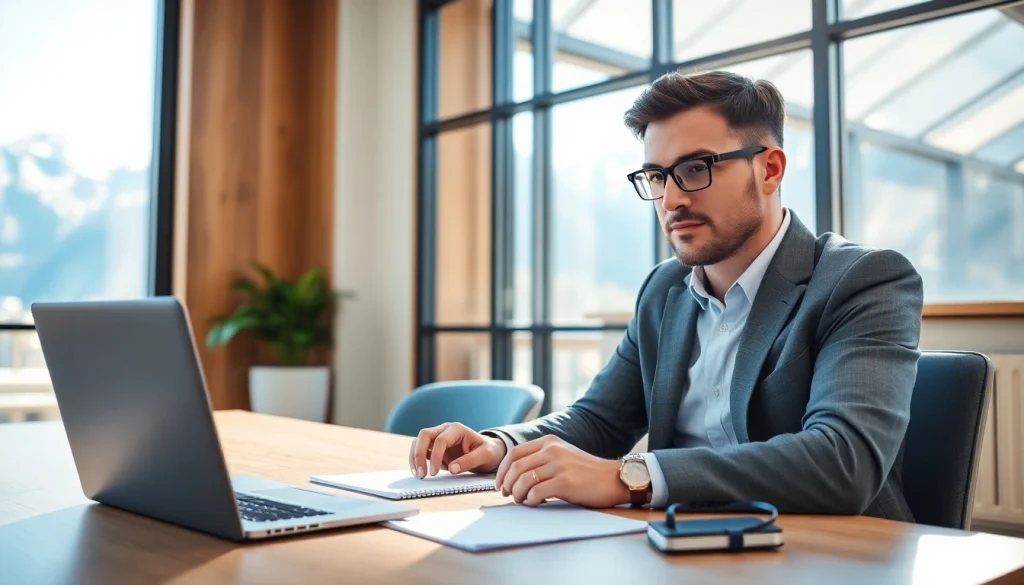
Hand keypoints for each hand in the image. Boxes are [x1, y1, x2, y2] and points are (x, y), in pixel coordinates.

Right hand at [408, 422, 507, 478]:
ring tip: (419, 475)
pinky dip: (417, 461)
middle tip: (421, 474)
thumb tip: (452, 469)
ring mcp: (438, 438)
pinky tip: (420, 473)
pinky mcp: (434, 448)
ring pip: (418, 442)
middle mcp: (445, 430)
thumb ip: (470, 461)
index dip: (435, 456)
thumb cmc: (488, 451)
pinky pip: (420, 451)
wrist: (489, 452)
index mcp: (457, 429)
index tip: (434, 473)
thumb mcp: (485, 455)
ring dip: (415, 457)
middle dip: (419, 454)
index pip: (440, 440)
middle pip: (424, 435)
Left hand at [494, 435, 629, 507]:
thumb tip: (514, 476)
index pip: (514, 453)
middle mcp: (552, 450)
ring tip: (523, 501)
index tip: (500, 484)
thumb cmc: (586, 472)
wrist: (613, 478)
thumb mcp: (562, 456)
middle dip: (507, 484)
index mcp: (548, 442)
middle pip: (515, 467)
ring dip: (517, 495)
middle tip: (508, 495)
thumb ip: (541, 459)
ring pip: (523, 481)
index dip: (502, 471)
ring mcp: (558, 465)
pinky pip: (536, 493)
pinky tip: (535, 503)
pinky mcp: (565, 482)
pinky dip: (530, 501)